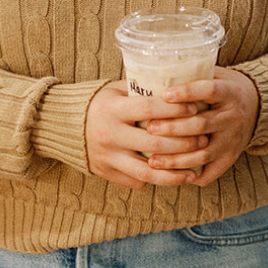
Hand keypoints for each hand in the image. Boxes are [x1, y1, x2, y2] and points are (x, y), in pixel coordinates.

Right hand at [86, 80, 210, 188]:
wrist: (64, 124)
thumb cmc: (101, 103)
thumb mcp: (117, 90)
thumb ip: (143, 90)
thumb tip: (180, 86)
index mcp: (112, 109)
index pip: (149, 109)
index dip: (174, 110)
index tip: (195, 108)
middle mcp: (109, 134)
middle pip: (153, 144)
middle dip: (183, 144)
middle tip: (203, 140)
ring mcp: (106, 156)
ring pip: (146, 171)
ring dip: (173, 173)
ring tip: (193, 172)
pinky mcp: (105, 172)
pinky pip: (136, 181)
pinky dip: (156, 180)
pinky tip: (174, 177)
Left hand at [149, 67, 259, 186]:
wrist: (257, 105)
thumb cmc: (225, 87)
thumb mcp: (216, 74)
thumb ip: (192, 74)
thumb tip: (153, 72)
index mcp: (230, 92)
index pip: (209, 90)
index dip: (187, 92)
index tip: (165, 94)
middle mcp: (234, 116)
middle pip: (202, 124)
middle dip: (173, 128)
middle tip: (149, 128)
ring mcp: (233, 139)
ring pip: (203, 153)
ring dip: (176, 159)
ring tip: (152, 160)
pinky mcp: (231, 156)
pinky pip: (210, 172)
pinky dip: (190, 175)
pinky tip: (171, 175)